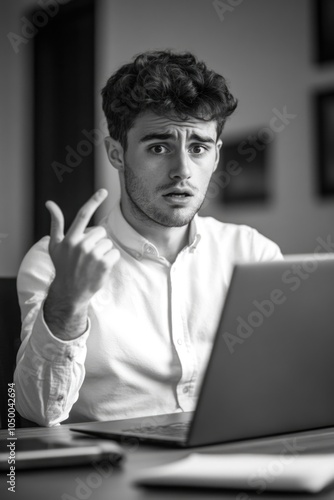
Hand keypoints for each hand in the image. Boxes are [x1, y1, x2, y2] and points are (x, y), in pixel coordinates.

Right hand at [45, 189, 119, 307]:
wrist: (70, 292)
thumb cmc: (63, 266)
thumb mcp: (55, 245)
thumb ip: (56, 223)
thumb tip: (49, 203)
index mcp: (70, 239)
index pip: (83, 215)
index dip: (94, 201)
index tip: (104, 191)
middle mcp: (81, 245)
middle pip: (100, 232)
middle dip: (97, 241)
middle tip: (87, 255)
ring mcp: (93, 255)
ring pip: (108, 243)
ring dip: (103, 251)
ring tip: (92, 263)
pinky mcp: (104, 264)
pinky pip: (114, 253)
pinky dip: (110, 260)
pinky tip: (100, 268)